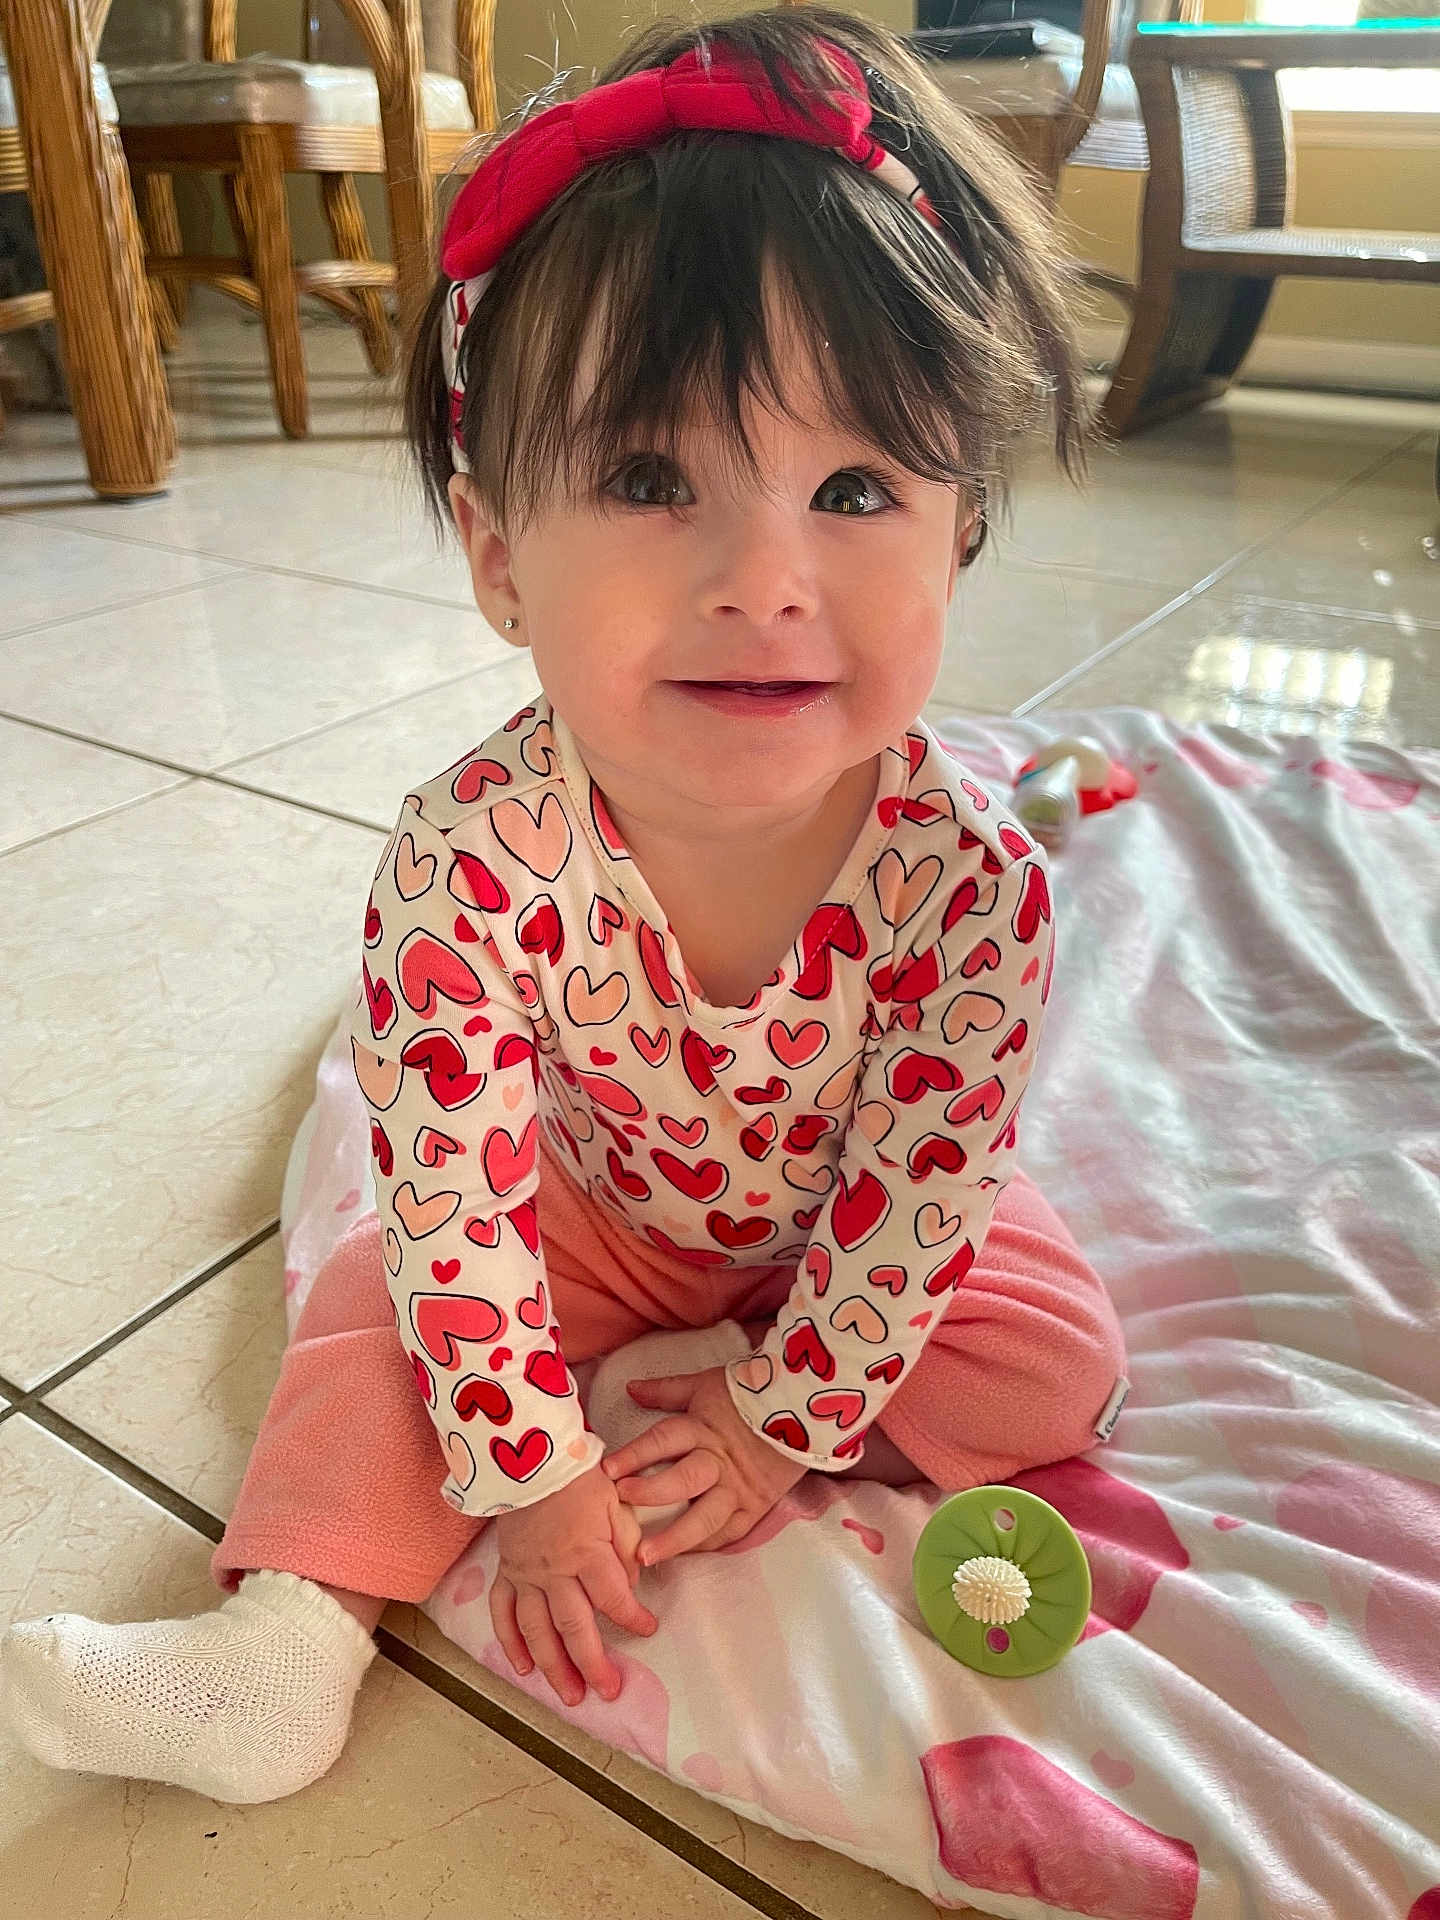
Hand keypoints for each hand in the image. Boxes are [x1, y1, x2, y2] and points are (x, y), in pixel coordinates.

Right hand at [490, 1463, 657, 1708]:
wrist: (529, 1459)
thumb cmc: (578, 1478)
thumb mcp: (616, 1503)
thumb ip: (627, 1544)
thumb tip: (633, 1583)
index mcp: (587, 1552)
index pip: (614, 1598)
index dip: (633, 1619)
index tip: (648, 1629)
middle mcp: (554, 1572)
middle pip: (574, 1628)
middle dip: (593, 1664)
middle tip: (607, 1691)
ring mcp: (526, 1575)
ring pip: (537, 1631)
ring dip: (553, 1667)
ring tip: (569, 1695)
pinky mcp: (506, 1572)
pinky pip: (502, 1613)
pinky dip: (510, 1643)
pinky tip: (522, 1668)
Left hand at [600, 1364, 807, 1565]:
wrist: (803, 1410)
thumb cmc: (749, 1395)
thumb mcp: (705, 1385)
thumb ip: (666, 1390)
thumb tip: (630, 1389)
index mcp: (702, 1429)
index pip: (663, 1441)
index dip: (635, 1454)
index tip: (607, 1469)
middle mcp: (717, 1462)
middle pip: (683, 1480)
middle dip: (651, 1493)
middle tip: (623, 1504)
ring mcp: (737, 1489)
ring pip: (705, 1517)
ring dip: (675, 1538)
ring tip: (647, 1556)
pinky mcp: (755, 1507)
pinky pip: (729, 1532)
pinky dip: (706, 1545)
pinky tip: (682, 1556)